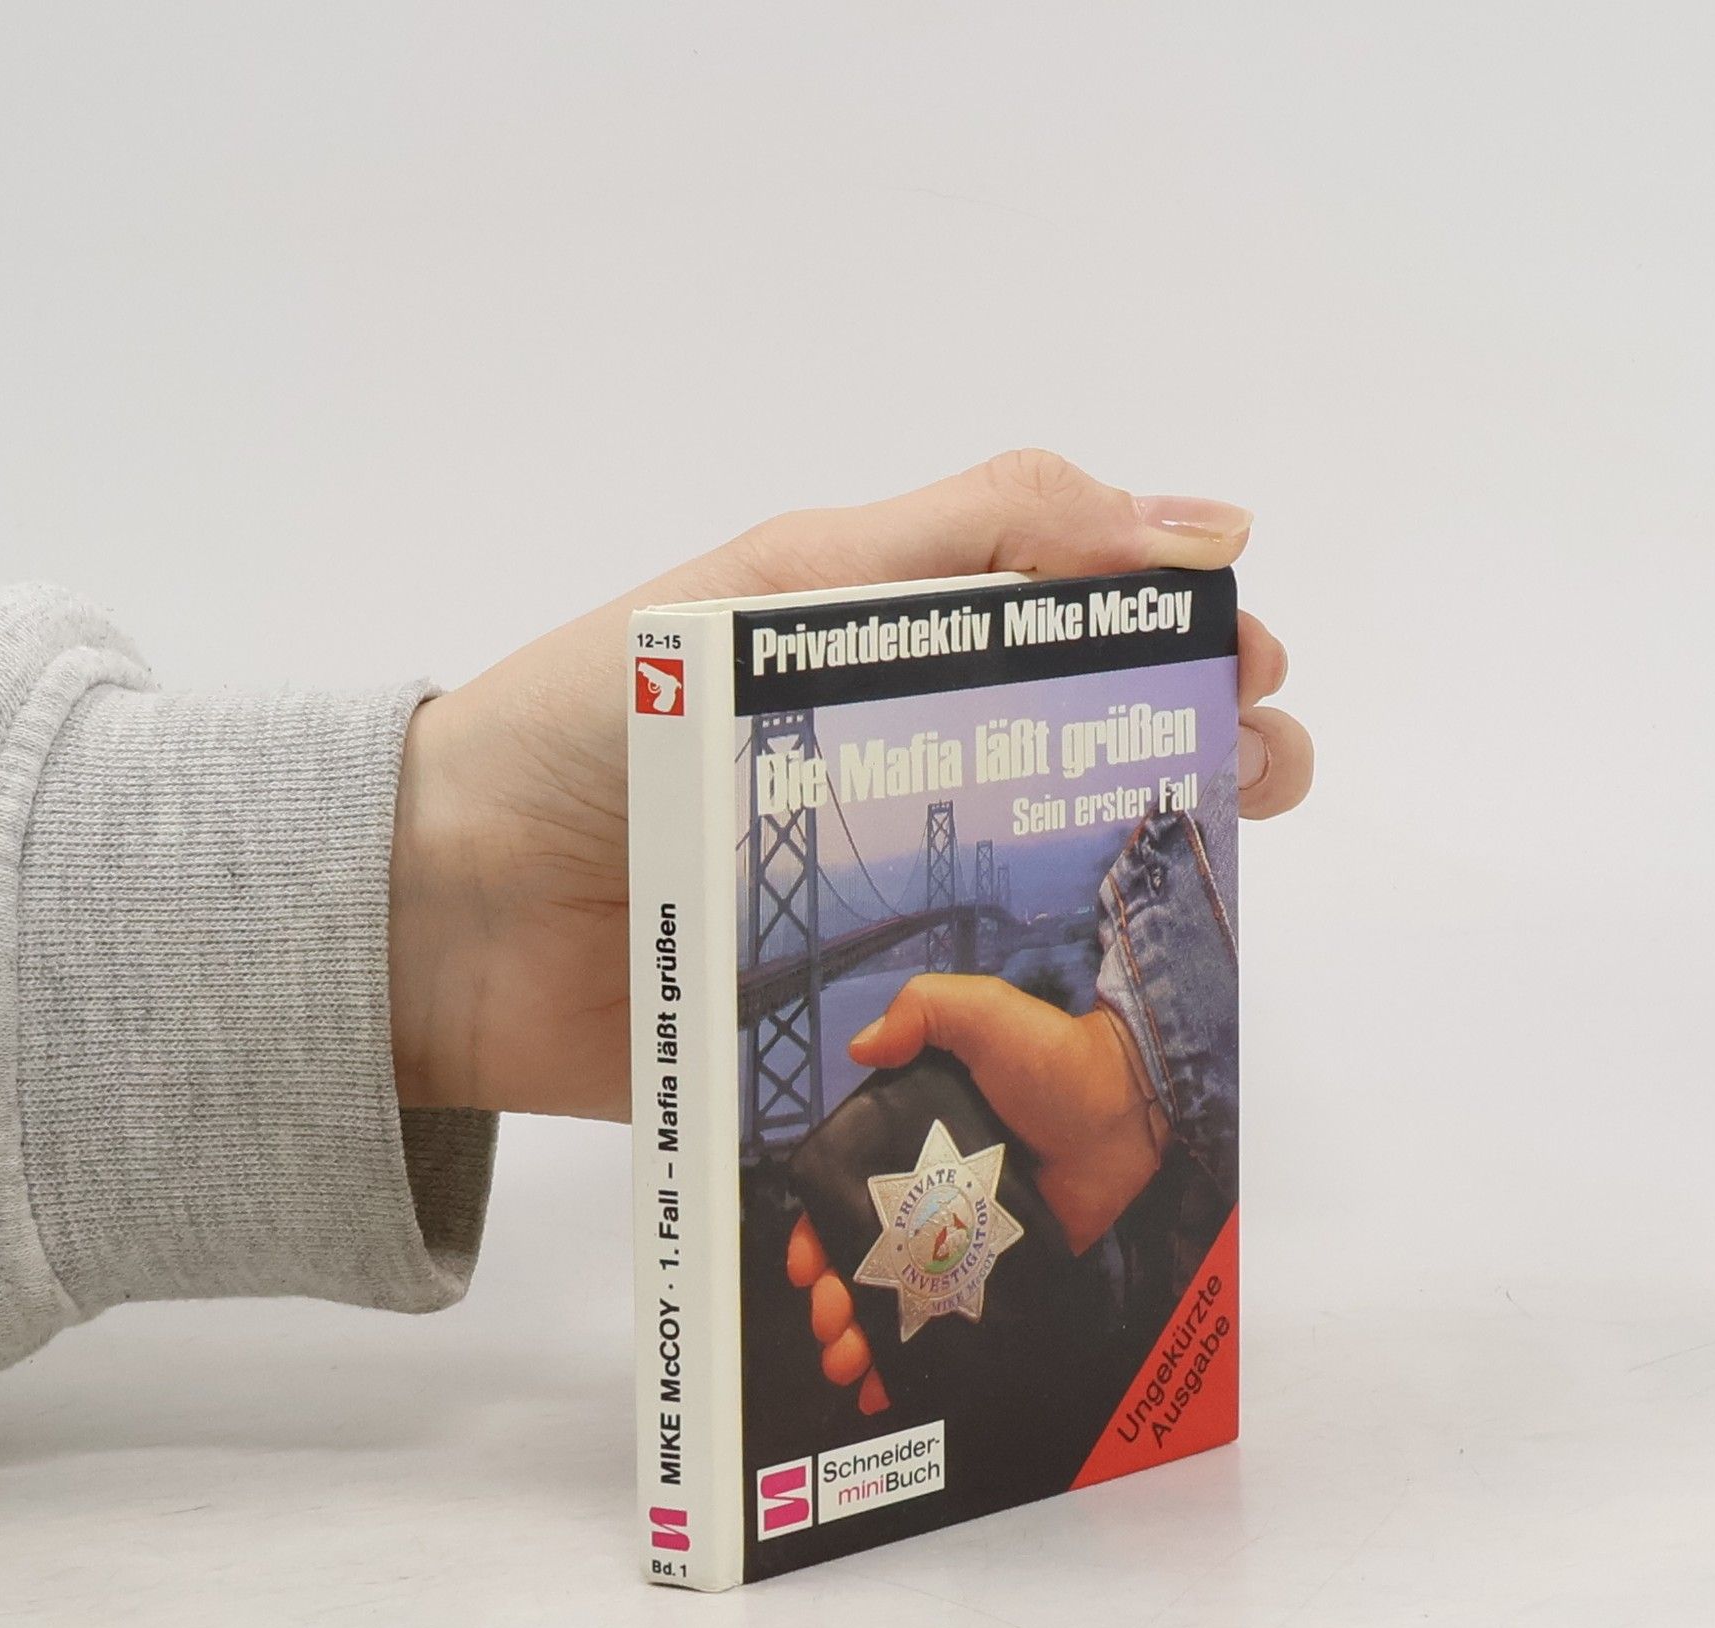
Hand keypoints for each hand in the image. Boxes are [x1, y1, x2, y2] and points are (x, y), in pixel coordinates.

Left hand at [388, 449, 1312, 1116]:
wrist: (453, 914)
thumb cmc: (602, 722)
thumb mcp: (790, 583)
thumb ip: (975, 535)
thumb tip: (1191, 523)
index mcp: (882, 656)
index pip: (1064, 630)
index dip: (1168, 637)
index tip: (1245, 658)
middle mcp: (896, 770)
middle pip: (1078, 753)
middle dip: (1190, 748)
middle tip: (1262, 764)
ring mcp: (881, 897)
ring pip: (1049, 877)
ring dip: (1146, 863)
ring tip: (1219, 867)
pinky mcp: (857, 1016)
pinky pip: (975, 1014)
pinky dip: (1059, 1011)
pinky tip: (1125, 1009)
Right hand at [787, 976, 1171, 1412]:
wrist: (1128, 1104)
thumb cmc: (1054, 1055)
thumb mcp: (979, 1010)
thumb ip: (921, 1009)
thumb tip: (861, 1046)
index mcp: (910, 1137)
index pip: (846, 1194)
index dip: (818, 1231)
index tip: (807, 1264)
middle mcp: (932, 1191)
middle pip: (866, 1257)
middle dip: (835, 1298)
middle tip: (829, 1323)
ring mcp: (968, 1235)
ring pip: (903, 1295)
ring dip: (867, 1335)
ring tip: (849, 1363)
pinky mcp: (1008, 1267)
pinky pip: (961, 1315)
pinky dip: (925, 1353)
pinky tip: (895, 1385)